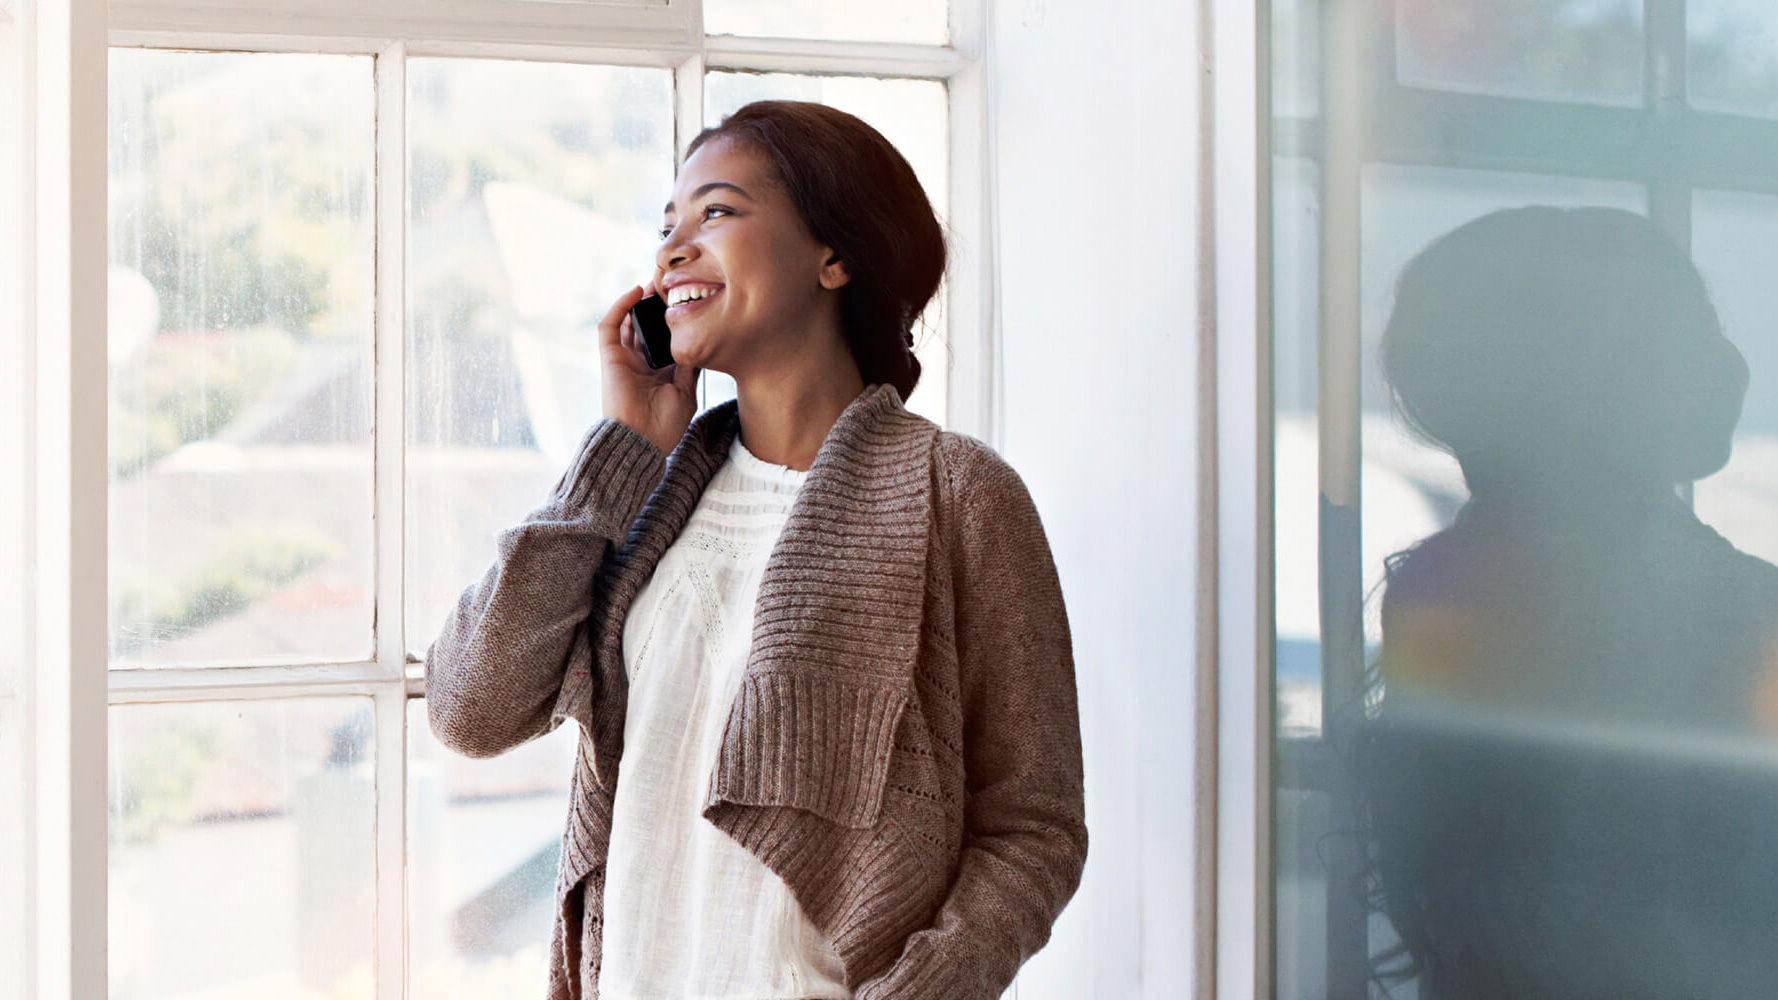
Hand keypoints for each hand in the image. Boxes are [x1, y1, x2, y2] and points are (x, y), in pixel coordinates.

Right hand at [598, 282, 699, 455]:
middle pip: (646, 328)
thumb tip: (700, 341)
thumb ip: (690, 365)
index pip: (663, 341)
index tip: (688, 303)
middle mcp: (639, 364)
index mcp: (657, 374)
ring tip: (657, 282)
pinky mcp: (609, 357)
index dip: (672, 322)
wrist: (641, 441)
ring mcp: (623, 359)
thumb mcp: (686, 391)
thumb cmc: (664, 425)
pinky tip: (637, 291)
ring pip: (627, 321)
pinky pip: (609, 325)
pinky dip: (621, 305)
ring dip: (640, 301)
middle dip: (657, 307)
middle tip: (672, 286)